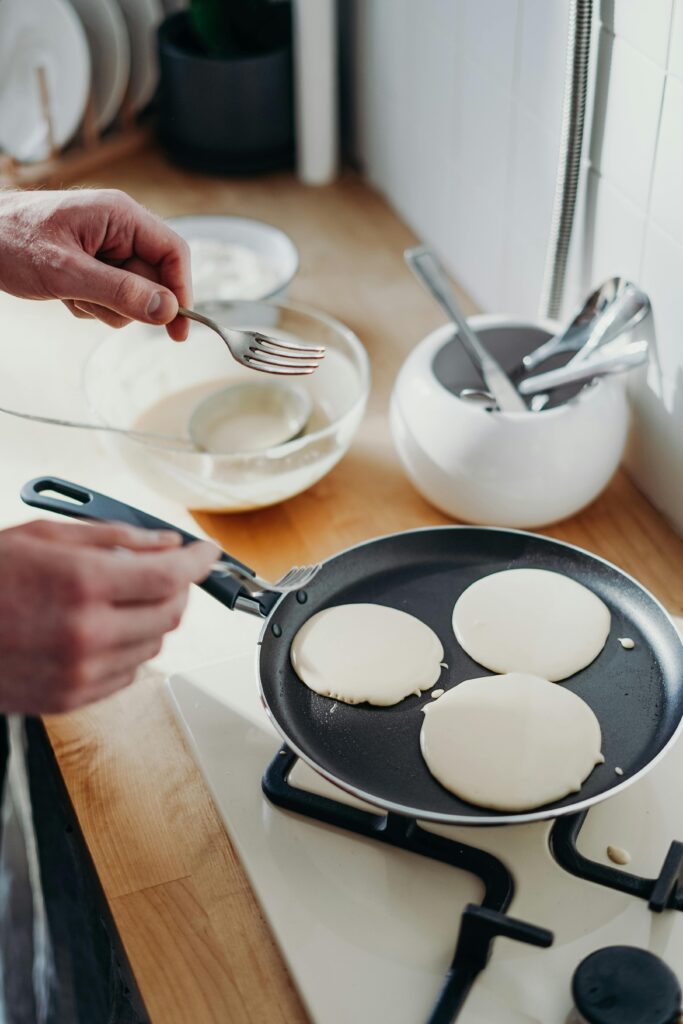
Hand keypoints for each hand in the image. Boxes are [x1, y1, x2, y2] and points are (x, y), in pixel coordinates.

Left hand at [0, 189, 191, 339]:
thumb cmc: (12, 241)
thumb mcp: (67, 272)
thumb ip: (120, 292)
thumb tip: (166, 310)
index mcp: (120, 215)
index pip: (173, 253)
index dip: (181, 292)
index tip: (179, 328)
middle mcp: (119, 228)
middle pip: (153, 279)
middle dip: (126, 302)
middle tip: (91, 303)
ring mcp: (107, 247)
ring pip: (132, 294)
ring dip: (104, 306)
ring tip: (70, 294)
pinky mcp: (95, 264)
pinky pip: (111, 297)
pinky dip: (90, 304)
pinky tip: (64, 293)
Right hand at [0, 519, 217, 713]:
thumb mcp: (43, 536)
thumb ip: (114, 539)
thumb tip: (164, 543)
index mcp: (81, 583)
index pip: (170, 576)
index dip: (199, 562)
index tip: (206, 553)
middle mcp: (86, 632)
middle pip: (171, 614)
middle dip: (177, 588)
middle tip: (164, 571)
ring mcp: (79, 671)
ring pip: (154, 645)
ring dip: (152, 618)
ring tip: (121, 598)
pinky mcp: (70, 697)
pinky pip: (129, 673)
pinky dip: (130, 649)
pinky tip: (103, 629)